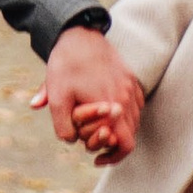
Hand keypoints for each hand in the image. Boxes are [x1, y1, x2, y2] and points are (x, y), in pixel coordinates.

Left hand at [35, 24, 144, 166]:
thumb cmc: (66, 65)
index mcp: (112, 106)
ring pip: (134, 120)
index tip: (96, 159)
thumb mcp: (57, 97)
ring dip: (120, 129)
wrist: (77, 33)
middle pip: (131, 134)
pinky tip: (107, 112)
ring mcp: (132, 86)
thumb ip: (62, 125)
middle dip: (114, 144)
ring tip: (100, 130)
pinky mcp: (130, 77)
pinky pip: (136, 104)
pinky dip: (125, 113)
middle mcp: (127, 98)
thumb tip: (70, 141)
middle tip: (95, 144)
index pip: (125, 144)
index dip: (112, 157)